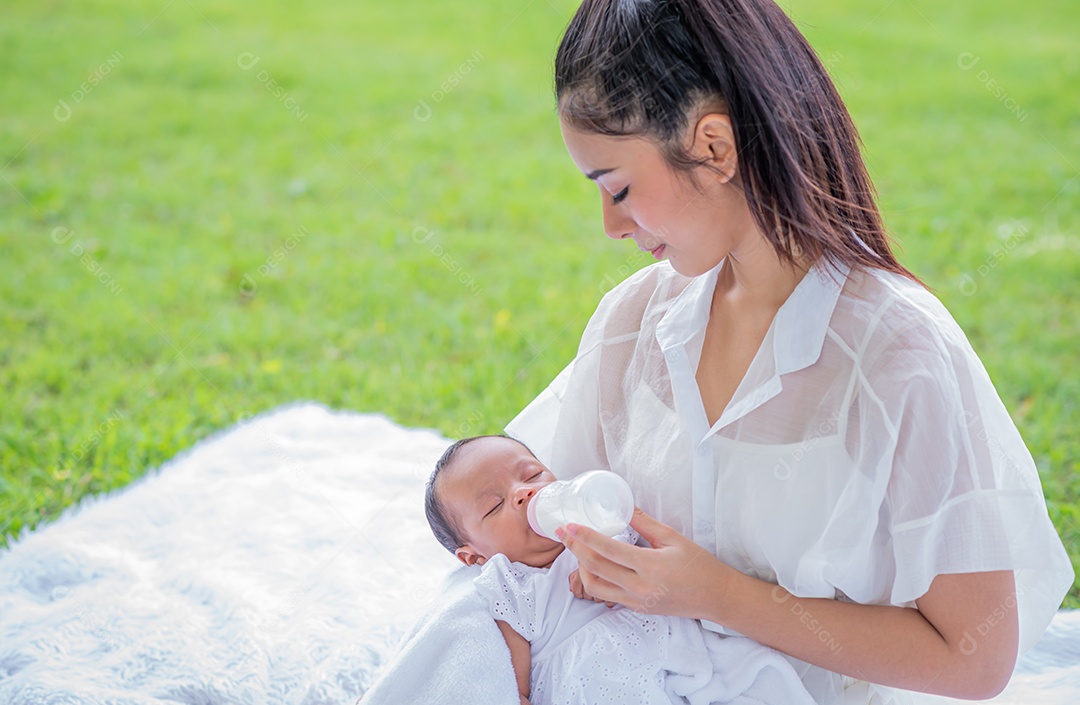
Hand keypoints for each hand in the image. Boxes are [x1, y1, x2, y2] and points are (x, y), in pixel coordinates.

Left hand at [556, 507, 733, 618]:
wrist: (715, 596)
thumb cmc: (698, 565)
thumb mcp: (673, 538)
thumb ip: (645, 523)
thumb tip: (623, 505)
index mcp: (650, 566)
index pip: (608, 549)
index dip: (585, 536)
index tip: (570, 525)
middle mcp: (640, 587)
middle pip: (595, 567)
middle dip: (575, 548)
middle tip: (564, 533)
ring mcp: (636, 601)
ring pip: (595, 586)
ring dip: (580, 567)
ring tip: (577, 549)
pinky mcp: (636, 608)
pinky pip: (606, 595)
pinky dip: (594, 580)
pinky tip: (592, 566)